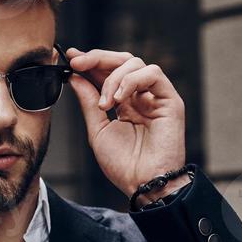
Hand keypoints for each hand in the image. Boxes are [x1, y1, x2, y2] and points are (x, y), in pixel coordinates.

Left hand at [64, 48, 186, 200]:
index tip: (71, 57)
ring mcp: (156, 97)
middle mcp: (141, 96)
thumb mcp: (98, 130)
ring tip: (105, 103)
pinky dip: (131, 80)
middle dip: (97, 58)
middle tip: (78, 63)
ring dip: (113, 77)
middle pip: (122, 61)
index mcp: (125, 103)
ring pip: (136, 64)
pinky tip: (118, 98)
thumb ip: (89, 102)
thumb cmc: (124, 165)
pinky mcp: (170, 100)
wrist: (144, 184)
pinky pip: (153, 74)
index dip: (91, 62)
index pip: (109, 72)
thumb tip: (75, 77)